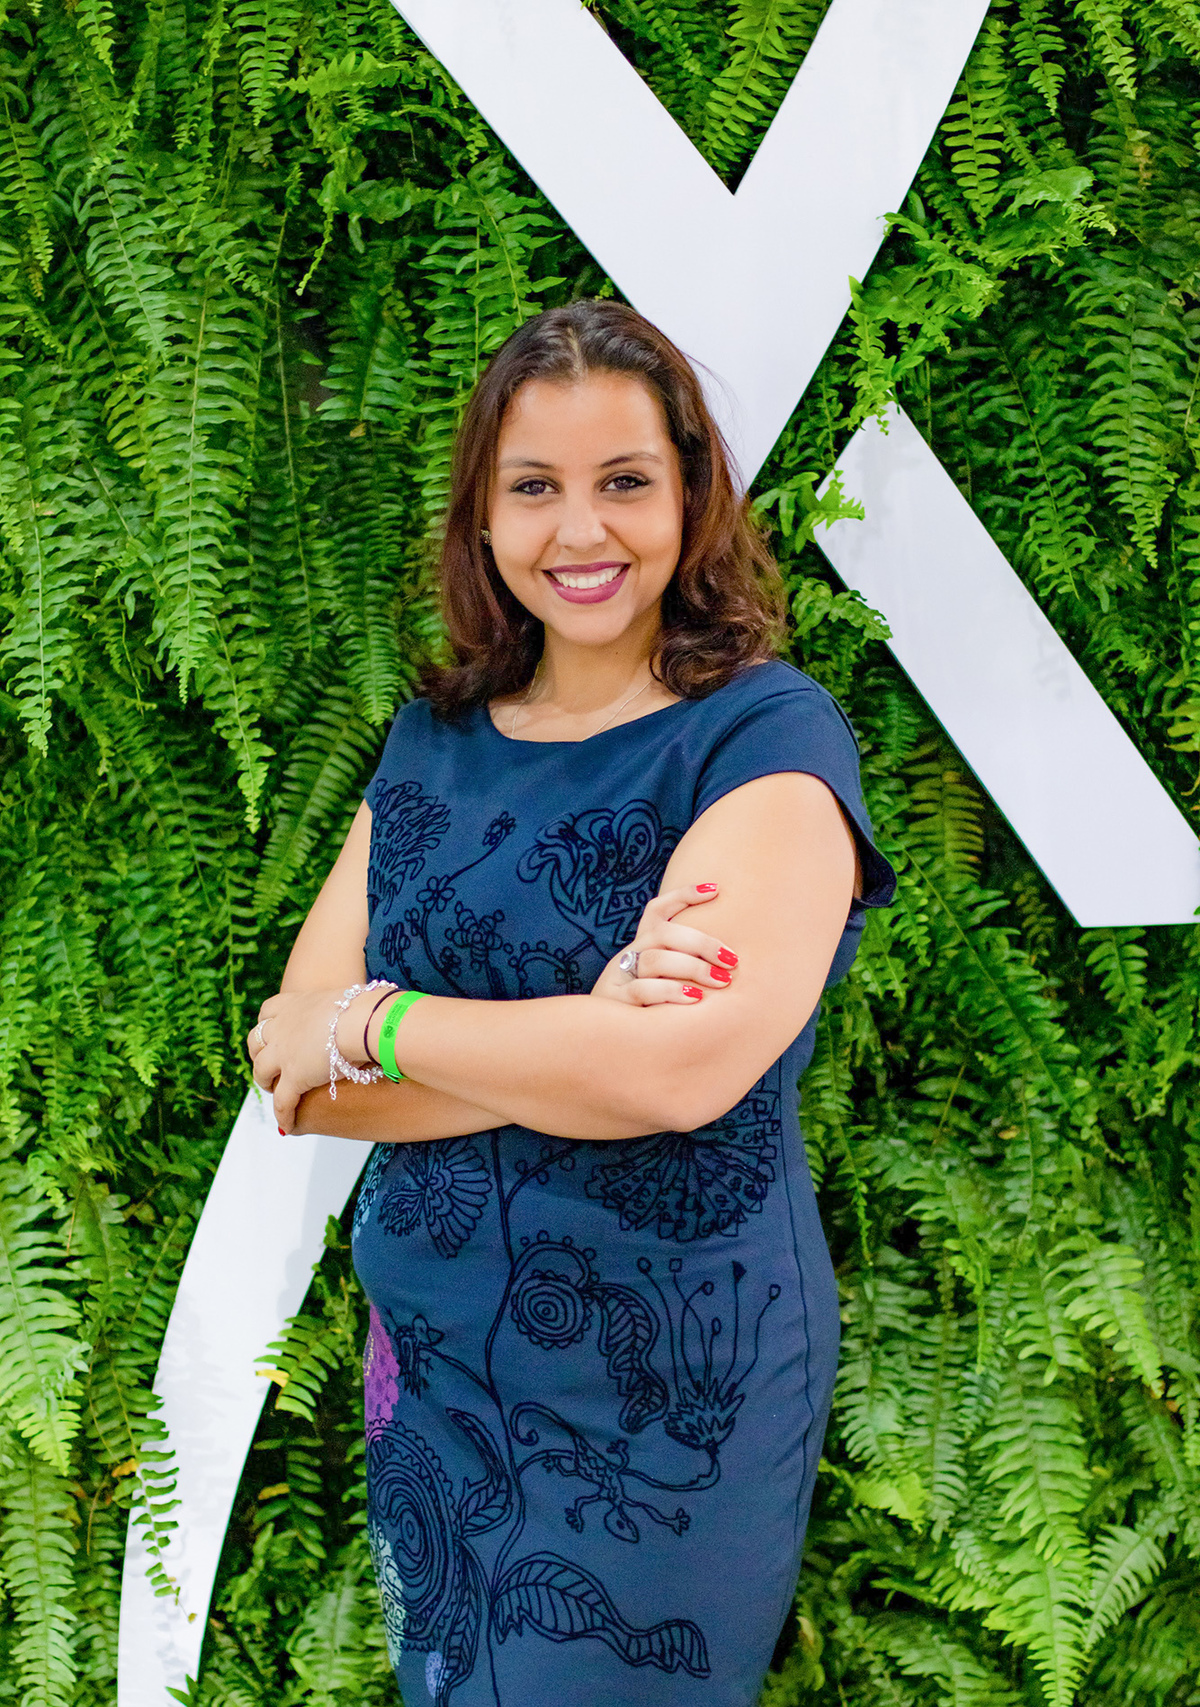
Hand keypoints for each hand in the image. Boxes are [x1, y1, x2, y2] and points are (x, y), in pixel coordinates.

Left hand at [247, 986, 374, 1131]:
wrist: (362, 1022)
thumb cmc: (364, 1009)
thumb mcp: (347, 1002)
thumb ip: (347, 1009)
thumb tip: (367, 1011)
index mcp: (295, 1004)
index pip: (268, 1010)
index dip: (267, 1022)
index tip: (272, 1030)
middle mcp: (282, 1027)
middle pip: (256, 1040)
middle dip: (259, 1052)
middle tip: (270, 1062)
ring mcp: (284, 1054)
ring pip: (261, 1071)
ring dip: (265, 1081)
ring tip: (273, 1090)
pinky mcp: (294, 1079)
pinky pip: (282, 1102)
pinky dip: (283, 1115)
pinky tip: (287, 1126)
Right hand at [590, 882, 738, 1007]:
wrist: (599, 1040)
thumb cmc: (645, 1011)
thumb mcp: (662, 984)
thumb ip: (685, 968)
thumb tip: (730, 961)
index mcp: (641, 946)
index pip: (657, 911)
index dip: (683, 895)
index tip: (716, 889)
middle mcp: (629, 955)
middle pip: (664, 933)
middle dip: (703, 943)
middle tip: (732, 960)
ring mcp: (619, 977)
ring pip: (655, 960)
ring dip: (693, 967)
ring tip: (721, 981)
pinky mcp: (615, 1001)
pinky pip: (642, 990)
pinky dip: (671, 992)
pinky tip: (695, 999)